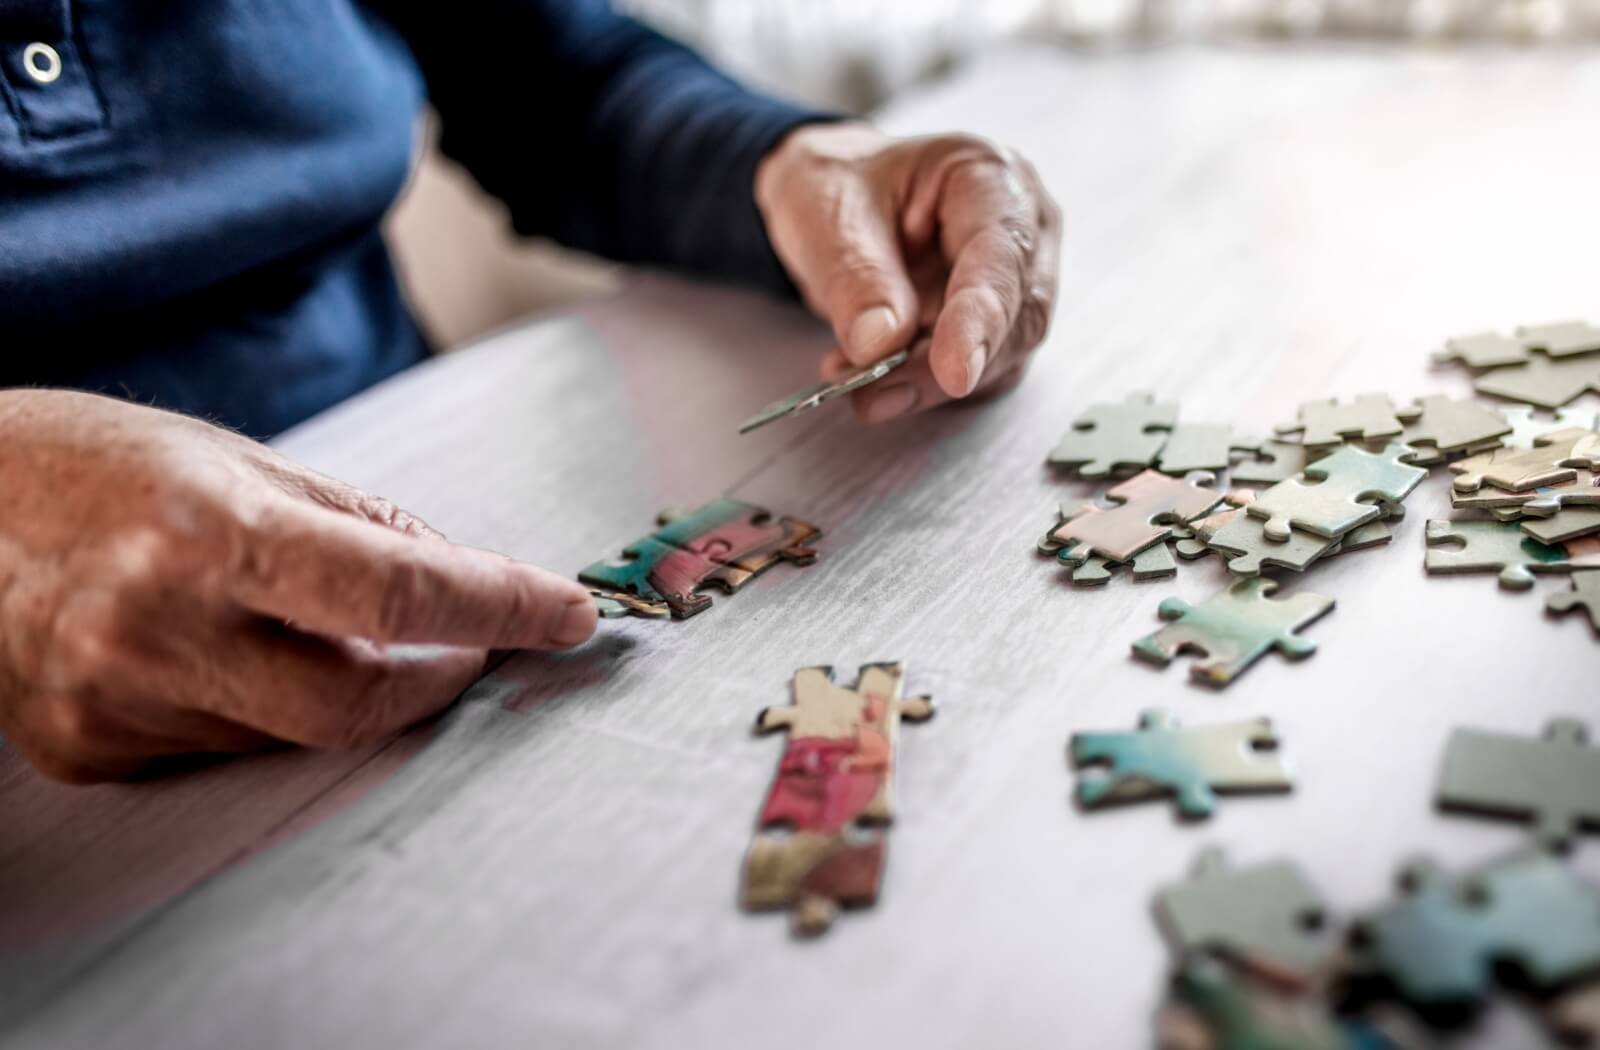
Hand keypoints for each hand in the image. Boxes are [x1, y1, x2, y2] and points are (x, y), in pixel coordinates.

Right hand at [0, 391, 596, 782]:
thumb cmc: (99, 465)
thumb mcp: (239, 460)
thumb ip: (362, 525)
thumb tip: (468, 579)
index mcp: (208, 531)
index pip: (397, 590)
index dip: (502, 608)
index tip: (569, 613)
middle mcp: (155, 627)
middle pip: (359, 701)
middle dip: (440, 677)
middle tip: (471, 644)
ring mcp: (114, 701)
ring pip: (294, 728)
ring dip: (336, 680)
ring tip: (290, 615)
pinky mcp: (88, 750)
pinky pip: (224, 746)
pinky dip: (257, 702)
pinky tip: (212, 647)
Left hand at [756, 122, 1060, 422]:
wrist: (831, 198)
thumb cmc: (837, 183)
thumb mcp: (826, 213)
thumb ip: (856, 276)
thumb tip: (882, 344)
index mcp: (988, 175)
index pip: (1003, 255)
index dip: (981, 319)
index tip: (954, 372)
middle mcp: (1018, 227)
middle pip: (1015, 317)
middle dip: (943, 366)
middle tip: (873, 392)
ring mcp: (1012, 281)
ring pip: (1000, 357)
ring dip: (929, 383)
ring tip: (856, 383)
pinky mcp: (993, 326)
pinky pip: (975, 374)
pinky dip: (924, 387)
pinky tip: (871, 381)